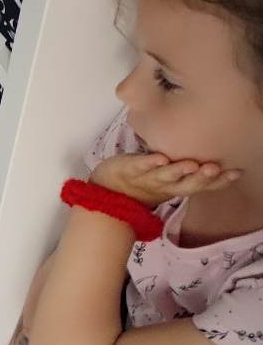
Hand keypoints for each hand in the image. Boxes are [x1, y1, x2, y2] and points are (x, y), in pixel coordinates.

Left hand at [92, 151, 240, 206]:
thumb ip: (191, 170)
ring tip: (192, 164)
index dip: (218, 182)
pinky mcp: (130, 169)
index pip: (201, 185)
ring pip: (165, 176)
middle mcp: (165, 185)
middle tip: (215, 169)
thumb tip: (215, 156)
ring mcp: (147, 177)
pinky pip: (140, 166)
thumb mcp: (172, 177)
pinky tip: (161, 158)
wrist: (108, 188)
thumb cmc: (146, 178)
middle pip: (186, 184)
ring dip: (178, 171)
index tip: (236, 173)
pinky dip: (150, 162)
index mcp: (178, 186)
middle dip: (202, 178)